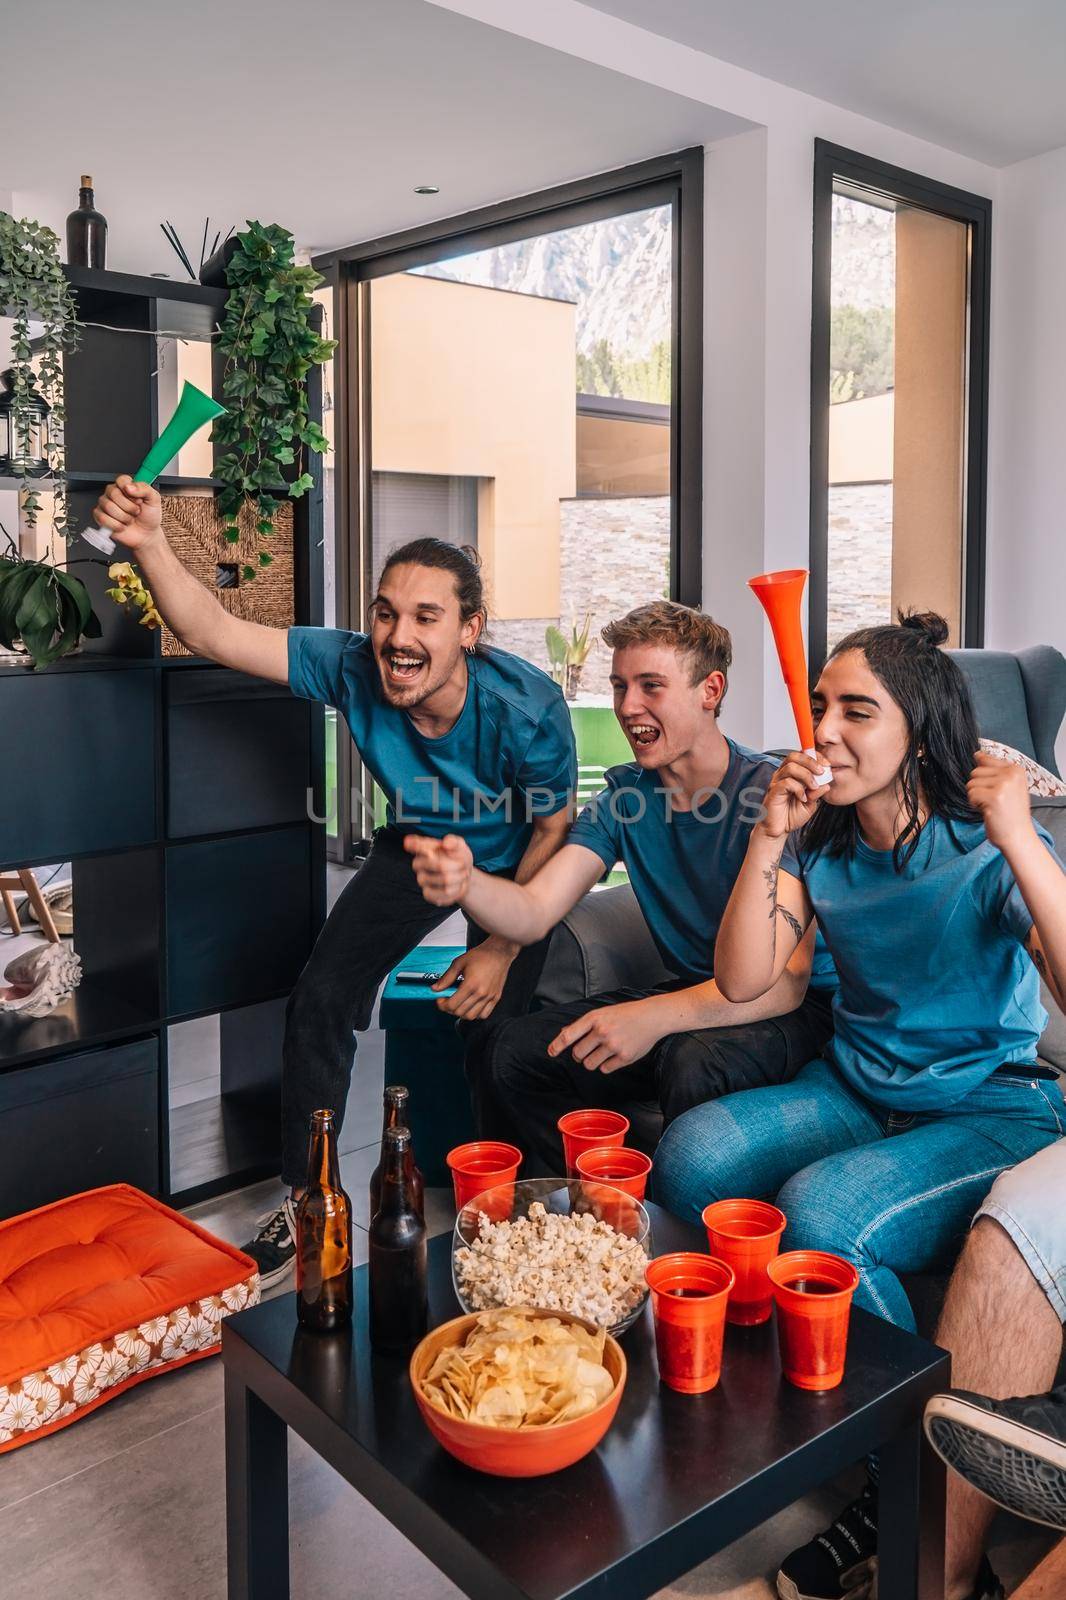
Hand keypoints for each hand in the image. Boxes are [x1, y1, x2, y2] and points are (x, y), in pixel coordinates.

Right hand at [92, 476, 162, 551]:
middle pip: (113, 493)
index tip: (139, 499)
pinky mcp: (100, 517)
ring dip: (124, 517)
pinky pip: (102, 518)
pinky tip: (122, 525)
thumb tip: (129, 486)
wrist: (146, 534)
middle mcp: (114, 493)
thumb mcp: (154, 499)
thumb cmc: (149, 516)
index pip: (121, 480)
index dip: (130, 490)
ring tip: (129, 519)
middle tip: (136, 511)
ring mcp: (105, 504)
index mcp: (126, 486)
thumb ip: (144, 488)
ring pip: (108, 506)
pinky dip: (116, 525)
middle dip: (129, 507)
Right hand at [404, 832, 472, 904]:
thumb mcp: (460, 846)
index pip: (416, 845)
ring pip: (446, 880)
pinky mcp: (428, 894)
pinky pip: (446, 893)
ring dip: (459, 877)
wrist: (465, 877)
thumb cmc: (459, 858)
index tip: (408, 843)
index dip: (413, 845)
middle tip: (463, 864)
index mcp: (424, 848)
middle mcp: (419, 864)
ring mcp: (421, 879)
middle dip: (457, 866)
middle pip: (440, 866)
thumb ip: (454, 841)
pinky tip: (456, 886)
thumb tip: (445, 843)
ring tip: (461, 875)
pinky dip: (457, 889)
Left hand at [433, 939, 516, 1020]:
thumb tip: (435, 988)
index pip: (452, 1005)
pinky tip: (471, 1006)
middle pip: (460, 1012)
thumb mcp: (459, 963)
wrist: (499, 952)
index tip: (440, 1000)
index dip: (442, 1005)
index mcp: (470, 984)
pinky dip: (475, 1014)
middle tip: (447, 1001)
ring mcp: (489, 997)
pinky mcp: (496, 998)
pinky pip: (484, 1014)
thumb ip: (446, 978)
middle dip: (449, 1009)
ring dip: (461, 1013)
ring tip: (458, 1005)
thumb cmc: (481, 955)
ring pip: (471, 1016)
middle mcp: (481, 993)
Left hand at [548, 998, 665, 1073]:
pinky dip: (606, 1065)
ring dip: (592, 1062)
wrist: (652, 1017)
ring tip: (602, 1052)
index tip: (551, 1052)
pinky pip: (605, 1069)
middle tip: (587, 1051)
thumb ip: (583, 1024)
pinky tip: (615, 1055)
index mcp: (595, 1018)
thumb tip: (563, 1033)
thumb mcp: (602, 1013)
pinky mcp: (624, 1057)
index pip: (569, 1035)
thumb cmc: (626, 1014)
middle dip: (579, 1055)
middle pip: (578, 1054)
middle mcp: (602, 1031)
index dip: (557, 1045)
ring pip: (589, 1064)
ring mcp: (614, 1045)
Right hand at [758, 752, 830, 839]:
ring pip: (790, 767)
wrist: (778, 830)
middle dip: (811, 761)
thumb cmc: (790, 816)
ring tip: (813, 787)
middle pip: (794, 756)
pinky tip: (803, 798)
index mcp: (791, 774)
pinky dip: (798, 789)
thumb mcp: (810, 804)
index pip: (801, 755)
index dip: (815, 757)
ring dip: (806, 776)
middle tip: (822, 772)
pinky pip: (786, 782)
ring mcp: (776, 782)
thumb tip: (826, 784)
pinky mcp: (773, 791)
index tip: (827, 765)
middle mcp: (782, 775)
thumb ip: (817, 794)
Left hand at [968, 751, 1033, 852]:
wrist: (1018, 836)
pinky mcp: (994, 797)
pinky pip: (971, 794)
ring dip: (976, 797)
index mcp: (1016, 769)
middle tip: (993, 800)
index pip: (985, 759)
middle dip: (978, 788)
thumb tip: (977, 755)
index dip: (982, 775)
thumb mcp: (1010, 786)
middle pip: (975, 772)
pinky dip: (975, 805)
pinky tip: (988, 811)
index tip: (991, 787)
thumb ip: (995, 771)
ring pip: (971, 783)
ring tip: (991, 806)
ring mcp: (1004, 784)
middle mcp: (1011, 774)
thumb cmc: (1011, 813)